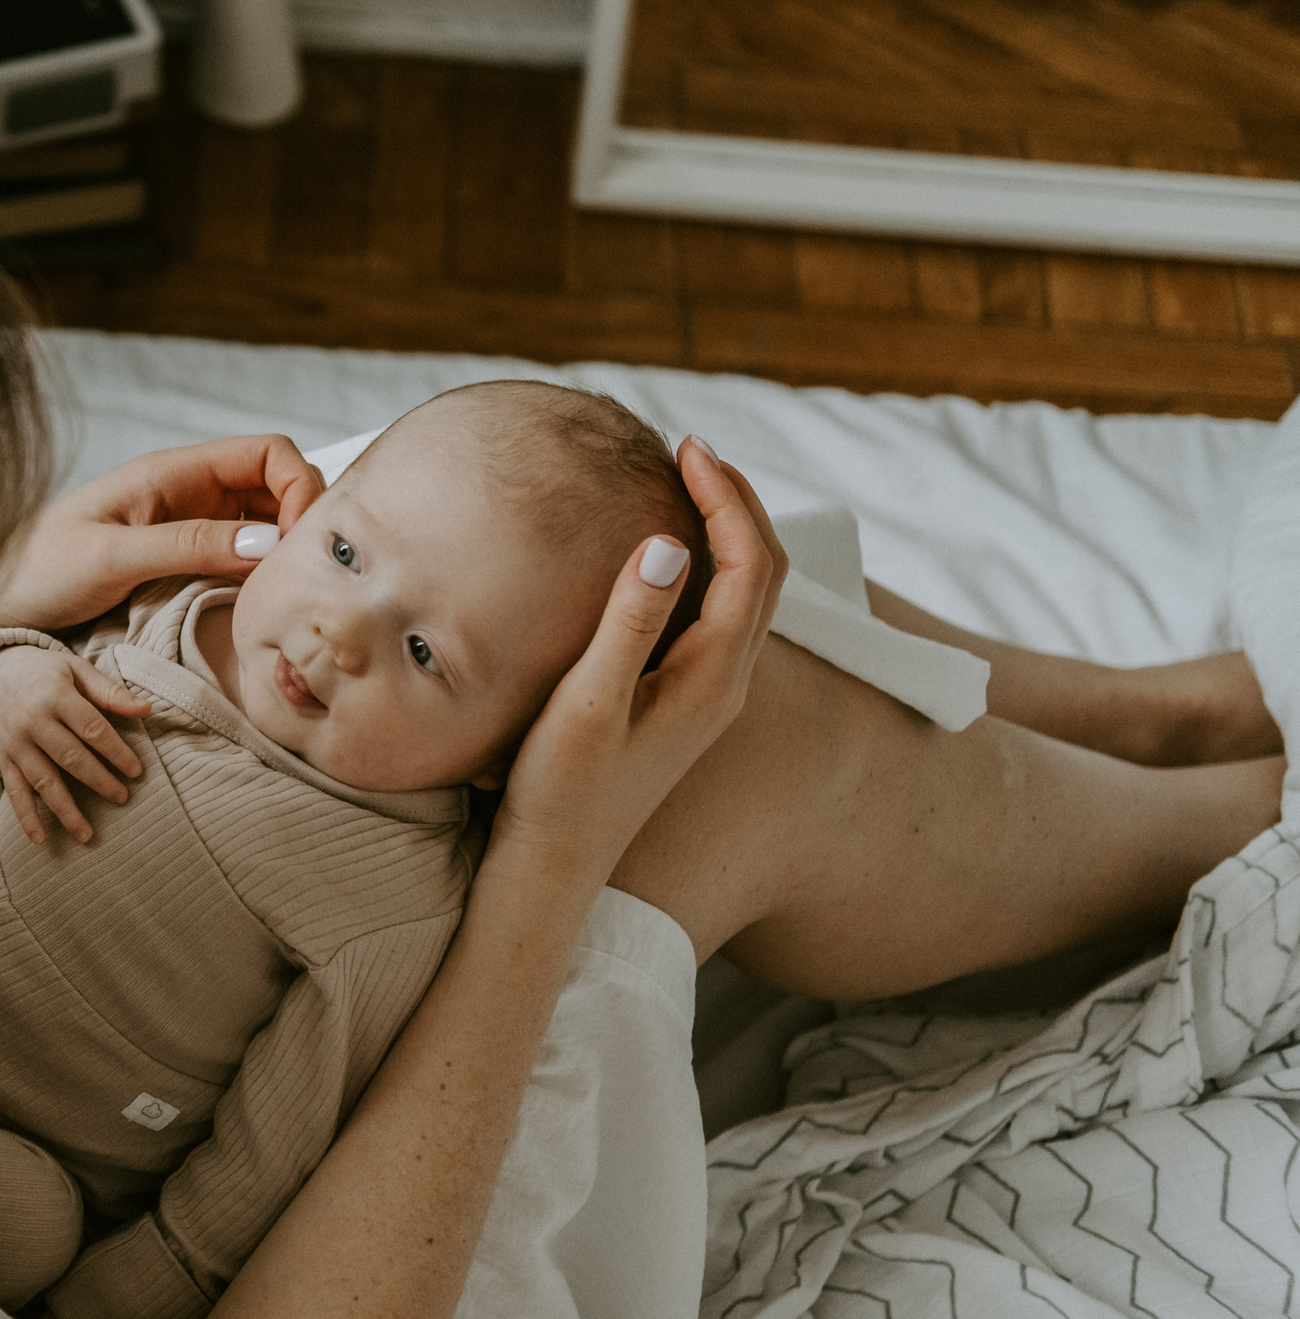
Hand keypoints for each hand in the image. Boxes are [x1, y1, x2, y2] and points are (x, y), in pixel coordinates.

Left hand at [0, 436, 322, 632]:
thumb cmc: (37, 570)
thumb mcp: (112, 557)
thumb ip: (187, 546)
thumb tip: (267, 544)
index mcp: (174, 472)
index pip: (267, 452)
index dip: (299, 486)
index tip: (297, 542)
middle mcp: (189, 493)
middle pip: (276, 487)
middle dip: (301, 520)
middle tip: (299, 575)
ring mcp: (187, 527)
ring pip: (264, 526)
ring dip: (283, 551)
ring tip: (285, 595)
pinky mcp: (180, 563)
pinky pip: (239, 559)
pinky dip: (260, 576)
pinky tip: (258, 605)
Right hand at [0, 647, 154, 844]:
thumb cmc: (43, 672)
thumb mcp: (75, 669)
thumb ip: (109, 691)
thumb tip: (147, 709)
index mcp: (56, 696)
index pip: (92, 728)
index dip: (116, 751)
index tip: (136, 771)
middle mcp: (33, 721)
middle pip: (70, 757)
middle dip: (98, 780)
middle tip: (122, 797)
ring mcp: (16, 743)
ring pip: (43, 781)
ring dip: (65, 810)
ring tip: (86, 834)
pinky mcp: (3, 759)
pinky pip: (14, 792)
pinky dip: (26, 817)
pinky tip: (40, 840)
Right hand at [488, 440, 787, 894]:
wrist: (554, 869)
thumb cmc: (560, 792)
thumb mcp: (588, 704)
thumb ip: (629, 623)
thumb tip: (668, 541)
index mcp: (713, 678)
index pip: (749, 564)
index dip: (726, 498)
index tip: (685, 448)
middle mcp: (727, 684)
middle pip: (764, 571)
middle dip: (737, 502)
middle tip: (689, 449)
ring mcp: (709, 696)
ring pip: (747, 594)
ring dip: (727, 531)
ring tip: (683, 483)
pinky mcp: (684, 703)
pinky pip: (720, 615)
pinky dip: (707, 566)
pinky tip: (663, 554)